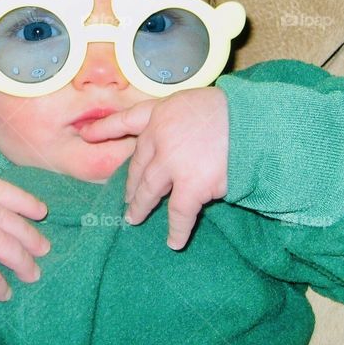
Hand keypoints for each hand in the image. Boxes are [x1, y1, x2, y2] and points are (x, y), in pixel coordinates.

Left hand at [78, 87, 228, 249]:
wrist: (257, 123)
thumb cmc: (235, 111)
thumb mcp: (198, 103)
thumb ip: (181, 120)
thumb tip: (177, 141)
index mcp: (162, 112)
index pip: (127, 120)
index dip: (105, 129)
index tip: (86, 135)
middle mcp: (160, 136)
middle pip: (138, 164)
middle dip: (131, 183)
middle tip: (127, 197)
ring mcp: (172, 162)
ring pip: (148, 190)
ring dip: (140, 206)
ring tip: (133, 218)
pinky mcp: (190, 185)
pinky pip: (178, 214)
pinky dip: (176, 230)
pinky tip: (173, 242)